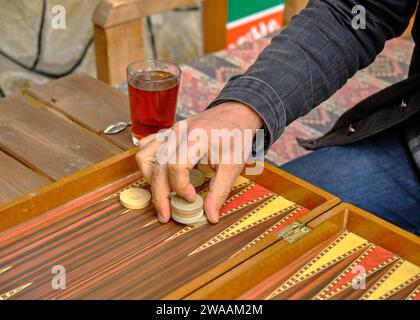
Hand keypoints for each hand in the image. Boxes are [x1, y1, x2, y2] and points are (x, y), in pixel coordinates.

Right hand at [135, 102, 263, 223]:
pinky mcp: (167, 132)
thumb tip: (210, 216)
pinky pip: (146, 146)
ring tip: (162, 194)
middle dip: (159, 194)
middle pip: (157, 165)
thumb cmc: (236, 137)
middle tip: (165, 214)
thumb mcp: (233, 165)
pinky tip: (159, 176)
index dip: (180, 187)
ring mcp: (171, 130)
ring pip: (145, 155)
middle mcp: (180, 131)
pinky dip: (148, 163)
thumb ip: (220, 191)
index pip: (176, 165)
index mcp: (199, 137)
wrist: (235, 113)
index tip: (191, 198)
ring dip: (150, 178)